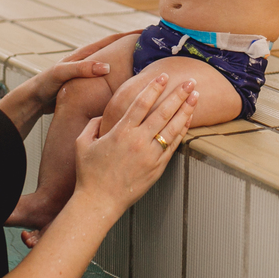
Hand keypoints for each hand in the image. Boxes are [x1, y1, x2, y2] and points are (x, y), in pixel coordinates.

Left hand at [28, 30, 141, 114]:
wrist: (33, 100)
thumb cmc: (44, 85)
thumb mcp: (60, 74)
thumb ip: (81, 68)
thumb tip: (106, 66)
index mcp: (84, 54)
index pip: (111, 40)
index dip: (129, 35)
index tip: (148, 31)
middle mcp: (88, 60)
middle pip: (116, 50)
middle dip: (134, 46)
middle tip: (154, 47)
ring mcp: (89, 72)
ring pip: (115, 64)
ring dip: (129, 63)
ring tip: (148, 66)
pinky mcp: (88, 85)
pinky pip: (110, 79)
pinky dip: (121, 78)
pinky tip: (130, 87)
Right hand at [73, 74, 197, 216]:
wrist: (99, 202)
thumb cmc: (89, 173)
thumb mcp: (82, 143)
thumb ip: (93, 124)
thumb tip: (102, 116)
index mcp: (120, 132)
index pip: (141, 103)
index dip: (154, 88)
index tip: (164, 76)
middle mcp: (138, 142)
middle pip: (163, 112)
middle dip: (178, 94)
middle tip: (190, 81)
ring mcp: (150, 155)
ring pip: (173, 128)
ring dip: (186, 110)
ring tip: (196, 96)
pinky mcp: (157, 168)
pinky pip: (173, 145)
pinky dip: (182, 130)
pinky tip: (188, 120)